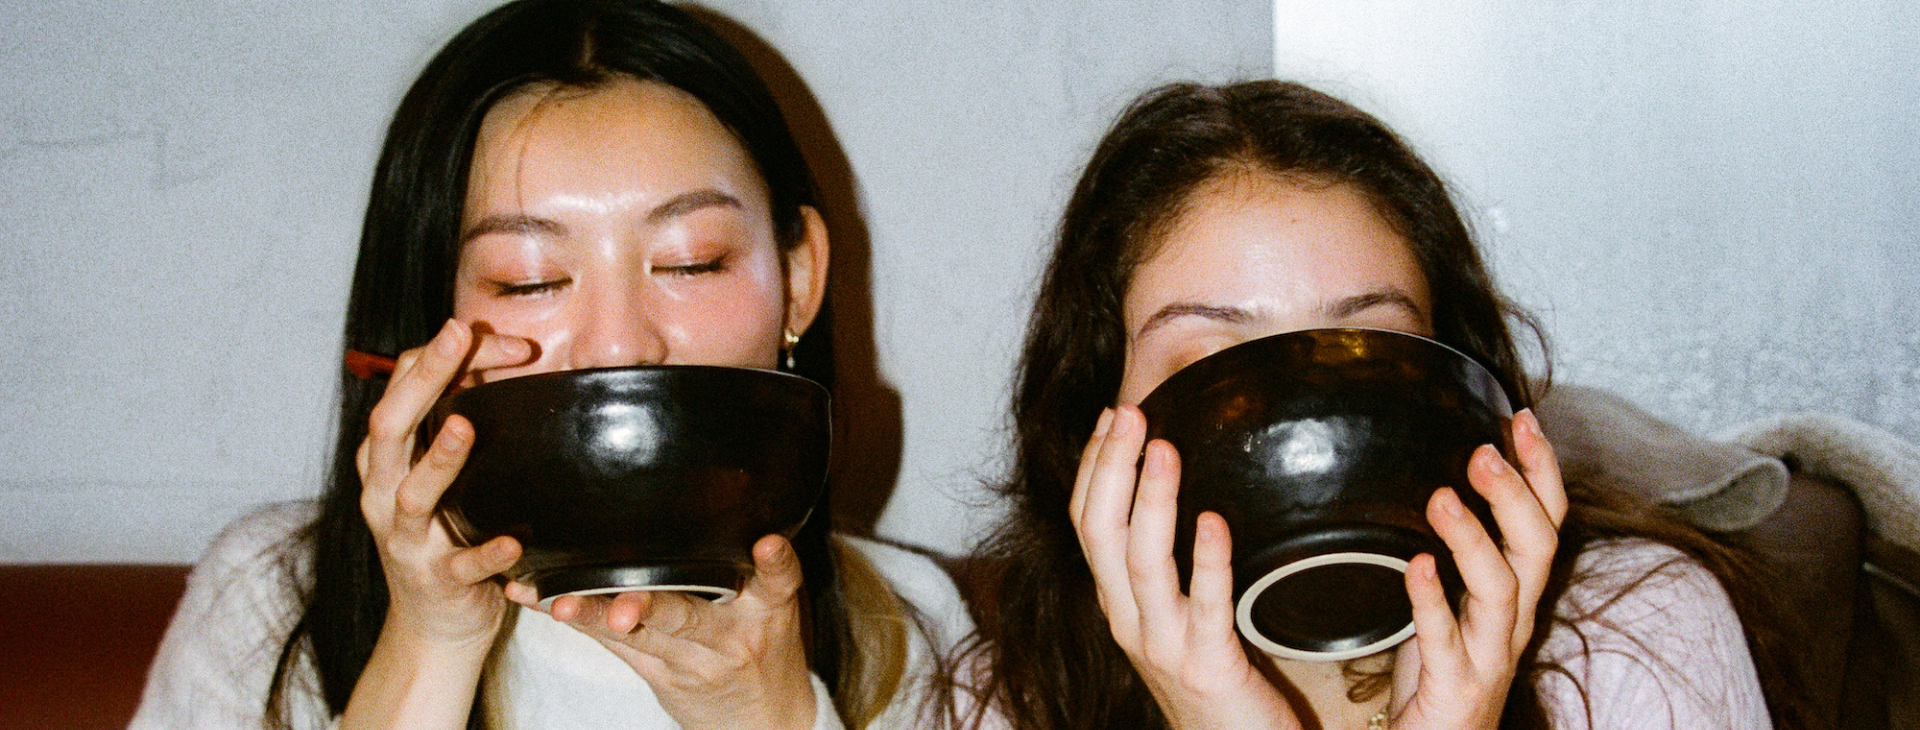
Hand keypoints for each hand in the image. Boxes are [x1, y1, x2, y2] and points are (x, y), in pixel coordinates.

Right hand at [356, 319, 536, 651]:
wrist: (433, 625)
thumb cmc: (445, 531)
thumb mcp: (443, 472)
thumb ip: (463, 416)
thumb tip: (508, 353)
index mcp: (385, 458)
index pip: (400, 388)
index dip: (437, 354)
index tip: (482, 332)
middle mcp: (384, 493)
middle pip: (391, 427)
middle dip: (424, 377)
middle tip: (458, 334)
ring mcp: (406, 539)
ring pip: (414, 495)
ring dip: (439, 460)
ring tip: (466, 427)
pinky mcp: (438, 581)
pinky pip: (462, 565)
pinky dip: (486, 552)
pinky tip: (511, 542)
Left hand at [504, 534, 816, 729]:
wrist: (766, 721)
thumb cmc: (761, 644)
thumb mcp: (771, 607)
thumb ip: (741, 563)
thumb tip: (716, 489)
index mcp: (768, 609)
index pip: (779, 581)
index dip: (775, 563)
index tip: (767, 545)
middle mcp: (732, 635)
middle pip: (690, 618)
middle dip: (652, 607)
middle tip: (626, 609)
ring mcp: (695, 660)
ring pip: (640, 637)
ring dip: (596, 616)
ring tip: (560, 604)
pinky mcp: (664, 677)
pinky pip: (616, 648)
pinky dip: (579, 622)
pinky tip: (542, 603)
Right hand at [1069, 405, 1303, 729]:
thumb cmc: (1213, 678)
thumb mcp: (1176, 614)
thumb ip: (1167, 565)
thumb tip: (1173, 491)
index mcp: (1118, 602)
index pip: (1085, 522)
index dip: (1094, 466)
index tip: (1113, 415)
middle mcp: (1127, 621)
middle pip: (1099, 533)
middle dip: (1111, 467)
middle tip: (1130, 413)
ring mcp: (1162, 645)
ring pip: (1140, 563)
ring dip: (1151, 500)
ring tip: (1165, 448)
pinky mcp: (1208, 667)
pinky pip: (1204, 607)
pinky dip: (1206, 562)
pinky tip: (1212, 522)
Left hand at [1386, 408, 1567, 728]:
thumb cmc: (1439, 671)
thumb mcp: (1452, 601)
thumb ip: (1452, 551)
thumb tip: (1434, 479)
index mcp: (1514, 593)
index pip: (1544, 522)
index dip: (1541, 470)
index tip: (1521, 417)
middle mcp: (1512, 619)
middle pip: (1537, 547)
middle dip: (1517, 494)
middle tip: (1484, 450)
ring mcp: (1487, 654)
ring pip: (1500, 588)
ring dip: (1473, 537)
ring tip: (1440, 496)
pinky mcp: (1456, 686)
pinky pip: (1445, 639)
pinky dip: (1432, 600)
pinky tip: (1417, 565)